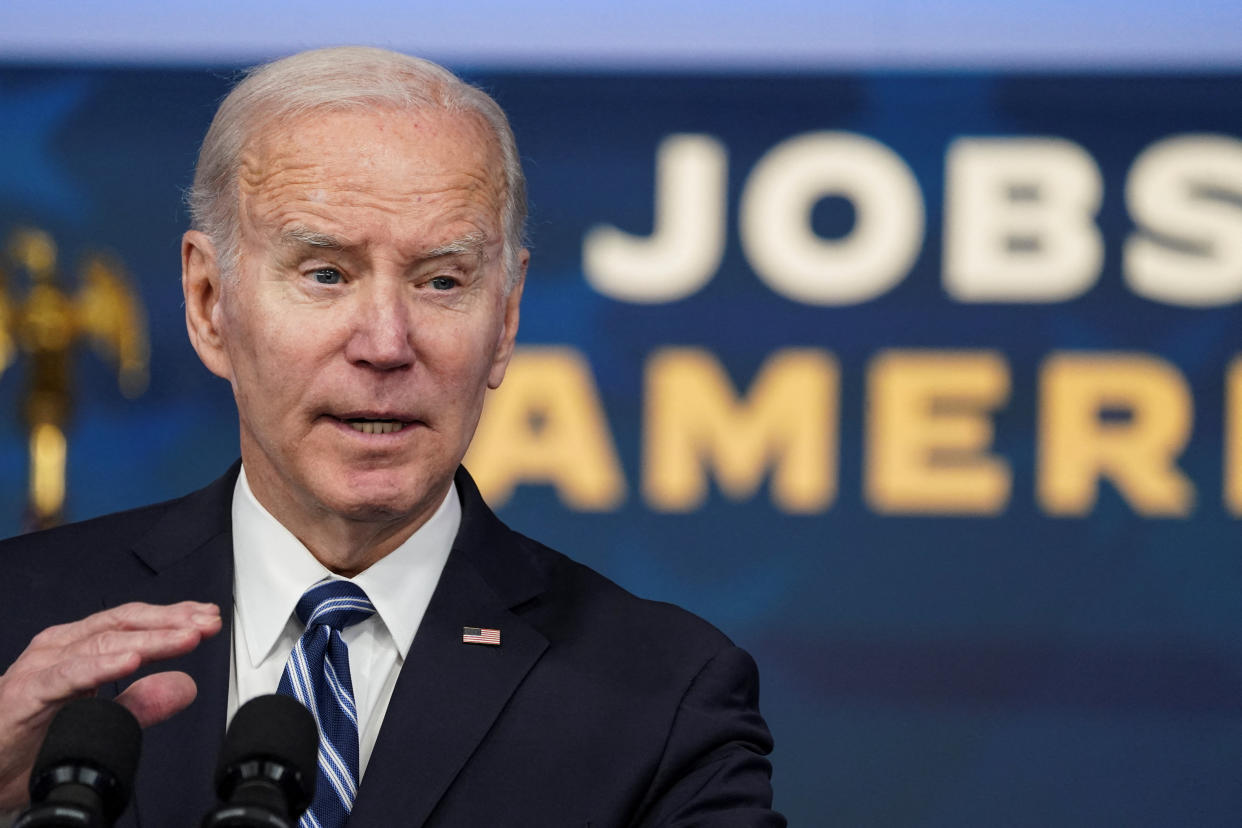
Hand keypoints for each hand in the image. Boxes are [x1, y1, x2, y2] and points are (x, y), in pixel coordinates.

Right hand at [0, 601, 221, 809]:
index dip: (172, 618)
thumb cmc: (26, 741)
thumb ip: (141, 703)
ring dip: (149, 639)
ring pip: (102, 644)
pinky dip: (101, 667)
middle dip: (171, 622)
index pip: (132, 623)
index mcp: (77, 650)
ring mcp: (41, 668)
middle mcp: (60, 650)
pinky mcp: (25, 694)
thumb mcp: (98, 721)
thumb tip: (185, 687)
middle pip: (123, 625)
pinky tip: (130, 662)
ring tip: (185, 638)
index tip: (208, 619)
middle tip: (207, 623)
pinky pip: (66, 676)